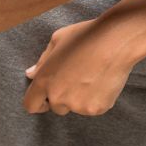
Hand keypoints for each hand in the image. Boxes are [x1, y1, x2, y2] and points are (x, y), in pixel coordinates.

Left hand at [21, 19, 137, 115]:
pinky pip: (93, 107)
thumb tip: (31, 74)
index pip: (31, 105)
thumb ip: (41, 62)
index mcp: (44, 81)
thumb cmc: (84, 37)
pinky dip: (96, 98)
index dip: (37, 102)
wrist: (115, 42)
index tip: (45, 98)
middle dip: (63, 96)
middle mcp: (59, 97)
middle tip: (76, 77)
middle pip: (56, 107)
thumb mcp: (57, 41)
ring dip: (80, 97)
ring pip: (76, 107)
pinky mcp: (97, 109)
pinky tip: (102, 80)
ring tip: (92, 75)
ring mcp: (79, 106)